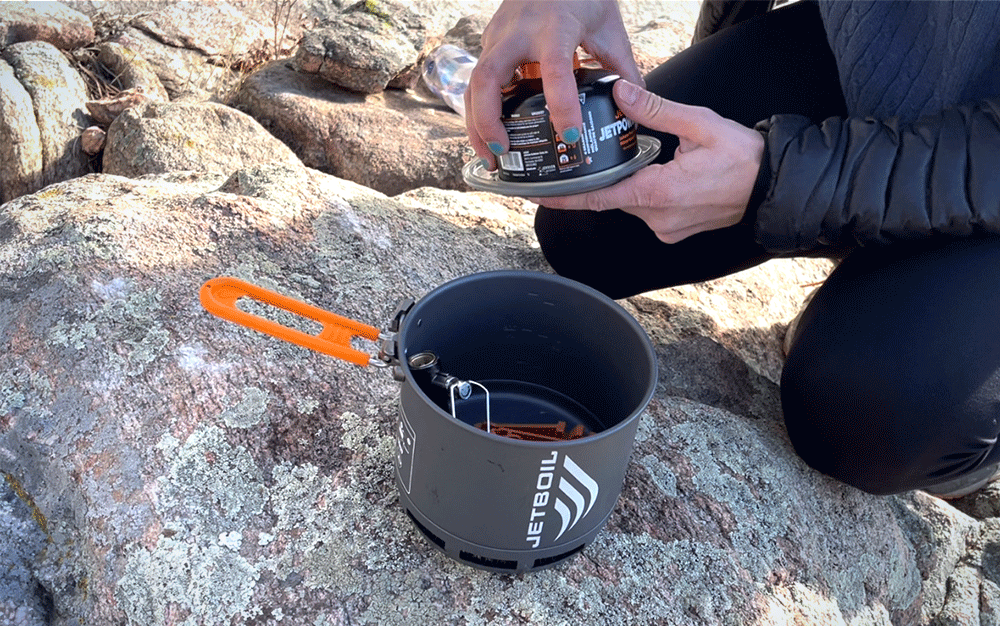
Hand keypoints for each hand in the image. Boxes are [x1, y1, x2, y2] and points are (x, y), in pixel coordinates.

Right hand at [465, 0, 642, 168]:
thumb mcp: (609, 30)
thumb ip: (623, 70)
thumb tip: (634, 109)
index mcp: (555, 28)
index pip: (555, 71)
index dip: (562, 106)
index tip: (572, 136)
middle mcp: (517, 33)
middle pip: (486, 80)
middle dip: (489, 122)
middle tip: (504, 152)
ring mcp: (497, 37)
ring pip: (472, 85)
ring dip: (476, 125)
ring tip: (491, 157)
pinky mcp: (489, 43)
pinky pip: (476, 82)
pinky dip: (479, 112)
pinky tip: (492, 135)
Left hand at [537, 80, 764, 243]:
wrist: (774, 187)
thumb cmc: (743, 158)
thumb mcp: (699, 124)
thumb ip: (654, 110)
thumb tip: (621, 92)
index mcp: (660, 194)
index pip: (600, 197)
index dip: (567, 197)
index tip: (540, 196)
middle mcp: (658, 218)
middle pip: (612, 197)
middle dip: (601, 178)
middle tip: (587, 160)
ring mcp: (667, 228)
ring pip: (631, 203)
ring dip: (628, 183)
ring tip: (644, 159)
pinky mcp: (674, 231)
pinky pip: (648, 211)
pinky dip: (644, 192)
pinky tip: (661, 174)